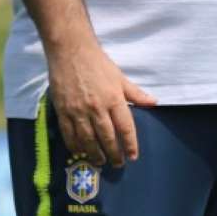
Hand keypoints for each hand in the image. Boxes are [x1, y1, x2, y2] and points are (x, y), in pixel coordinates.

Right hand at [47, 41, 156, 166]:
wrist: (70, 51)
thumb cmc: (98, 63)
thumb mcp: (120, 77)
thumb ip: (136, 93)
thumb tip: (153, 103)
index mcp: (114, 99)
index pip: (125, 127)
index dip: (130, 144)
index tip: (133, 156)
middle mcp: (97, 107)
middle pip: (107, 137)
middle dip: (113, 153)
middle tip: (117, 163)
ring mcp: (78, 110)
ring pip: (88, 139)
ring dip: (95, 153)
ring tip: (100, 162)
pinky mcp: (62, 110)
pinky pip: (69, 133)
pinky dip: (75, 145)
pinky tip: (80, 152)